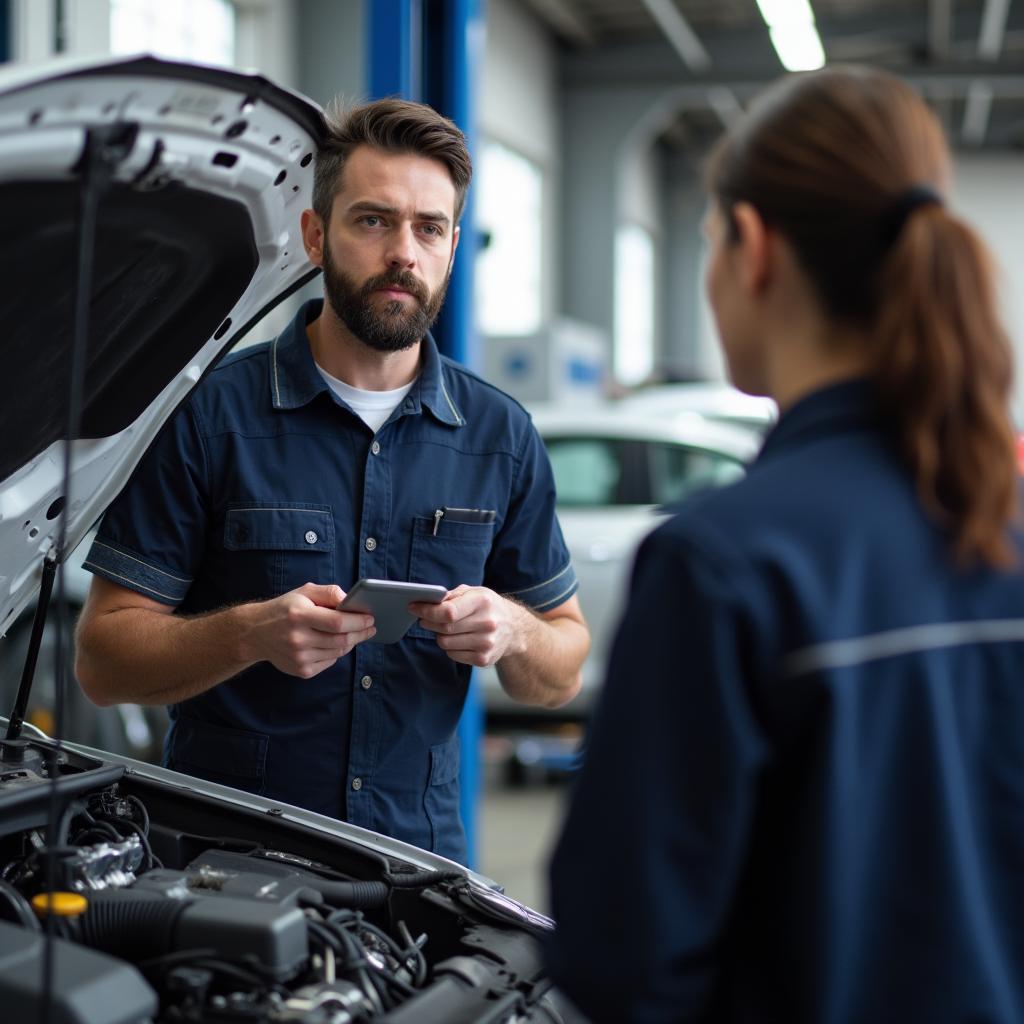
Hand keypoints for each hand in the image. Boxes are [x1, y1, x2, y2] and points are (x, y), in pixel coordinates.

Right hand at [240, 582, 375, 677]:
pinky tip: (334, 643)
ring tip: (355, 634)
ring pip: (338, 653)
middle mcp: (298, 639)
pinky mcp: (301, 670)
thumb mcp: (304, 592)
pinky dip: (337, 653)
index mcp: (299, 616)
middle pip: (341, 640)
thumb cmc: (285, 609)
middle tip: (370, 628)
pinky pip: (330, 662)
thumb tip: (350, 601)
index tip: (370, 618)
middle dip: (360, 633)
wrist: (255, 633)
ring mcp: (299, 657)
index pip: (337, 622)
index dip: (358, 622)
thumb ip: (329, 592)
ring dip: (351, 643)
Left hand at [410, 585, 526, 667]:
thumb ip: (451, 596)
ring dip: (439, 635)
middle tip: (424, 619)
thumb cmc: (488, 607)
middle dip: (429, 622)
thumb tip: (427, 601)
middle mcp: (487, 623)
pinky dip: (450, 647)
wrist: (514, 628)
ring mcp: (487, 643)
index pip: (448, 611)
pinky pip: (452, 654)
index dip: (427, 610)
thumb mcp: (474, 592)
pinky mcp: (484, 659)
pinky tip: (458, 639)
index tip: (413, 608)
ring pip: (445, 643)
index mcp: (483, 602)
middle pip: (444, 628)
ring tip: (445, 628)